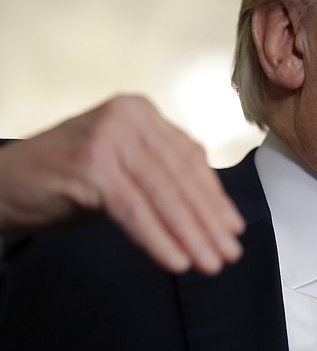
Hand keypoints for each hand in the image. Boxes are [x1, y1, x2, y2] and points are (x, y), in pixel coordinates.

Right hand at [0, 95, 244, 274]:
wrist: (4, 182)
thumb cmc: (68, 176)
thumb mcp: (124, 167)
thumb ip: (163, 175)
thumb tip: (213, 208)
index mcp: (143, 114)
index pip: (190, 159)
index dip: (214, 196)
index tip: (233, 227)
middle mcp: (130, 117)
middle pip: (181, 176)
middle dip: (208, 220)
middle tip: (228, 251)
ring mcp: (110, 138)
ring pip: (163, 194)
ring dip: (190, 234)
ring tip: (209, 262)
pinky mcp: (91, 164)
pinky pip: (134, 209)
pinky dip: (158, 238)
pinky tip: (175, 260)